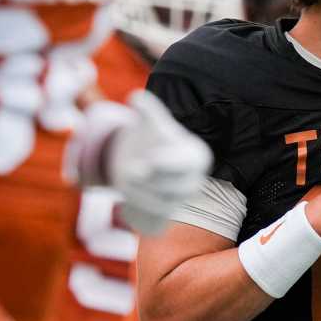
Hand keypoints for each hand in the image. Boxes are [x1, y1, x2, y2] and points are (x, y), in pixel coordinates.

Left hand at [107, 91, 212, 235]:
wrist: (147, 164)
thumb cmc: (153, 139)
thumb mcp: (150, 123)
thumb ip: (147, 110)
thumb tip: (136, 96)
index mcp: (196, 157)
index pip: (185, 165)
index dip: (164, 165)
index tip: (145, 162)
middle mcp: (194, 182)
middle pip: (176, 189)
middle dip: (150, 182)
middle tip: (128, 171)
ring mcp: (180, 202)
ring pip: (162, 207)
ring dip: (138, 195)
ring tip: (123, 180)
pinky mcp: (165, 218)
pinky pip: (154, 224)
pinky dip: (139, 216)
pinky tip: (125, 205)